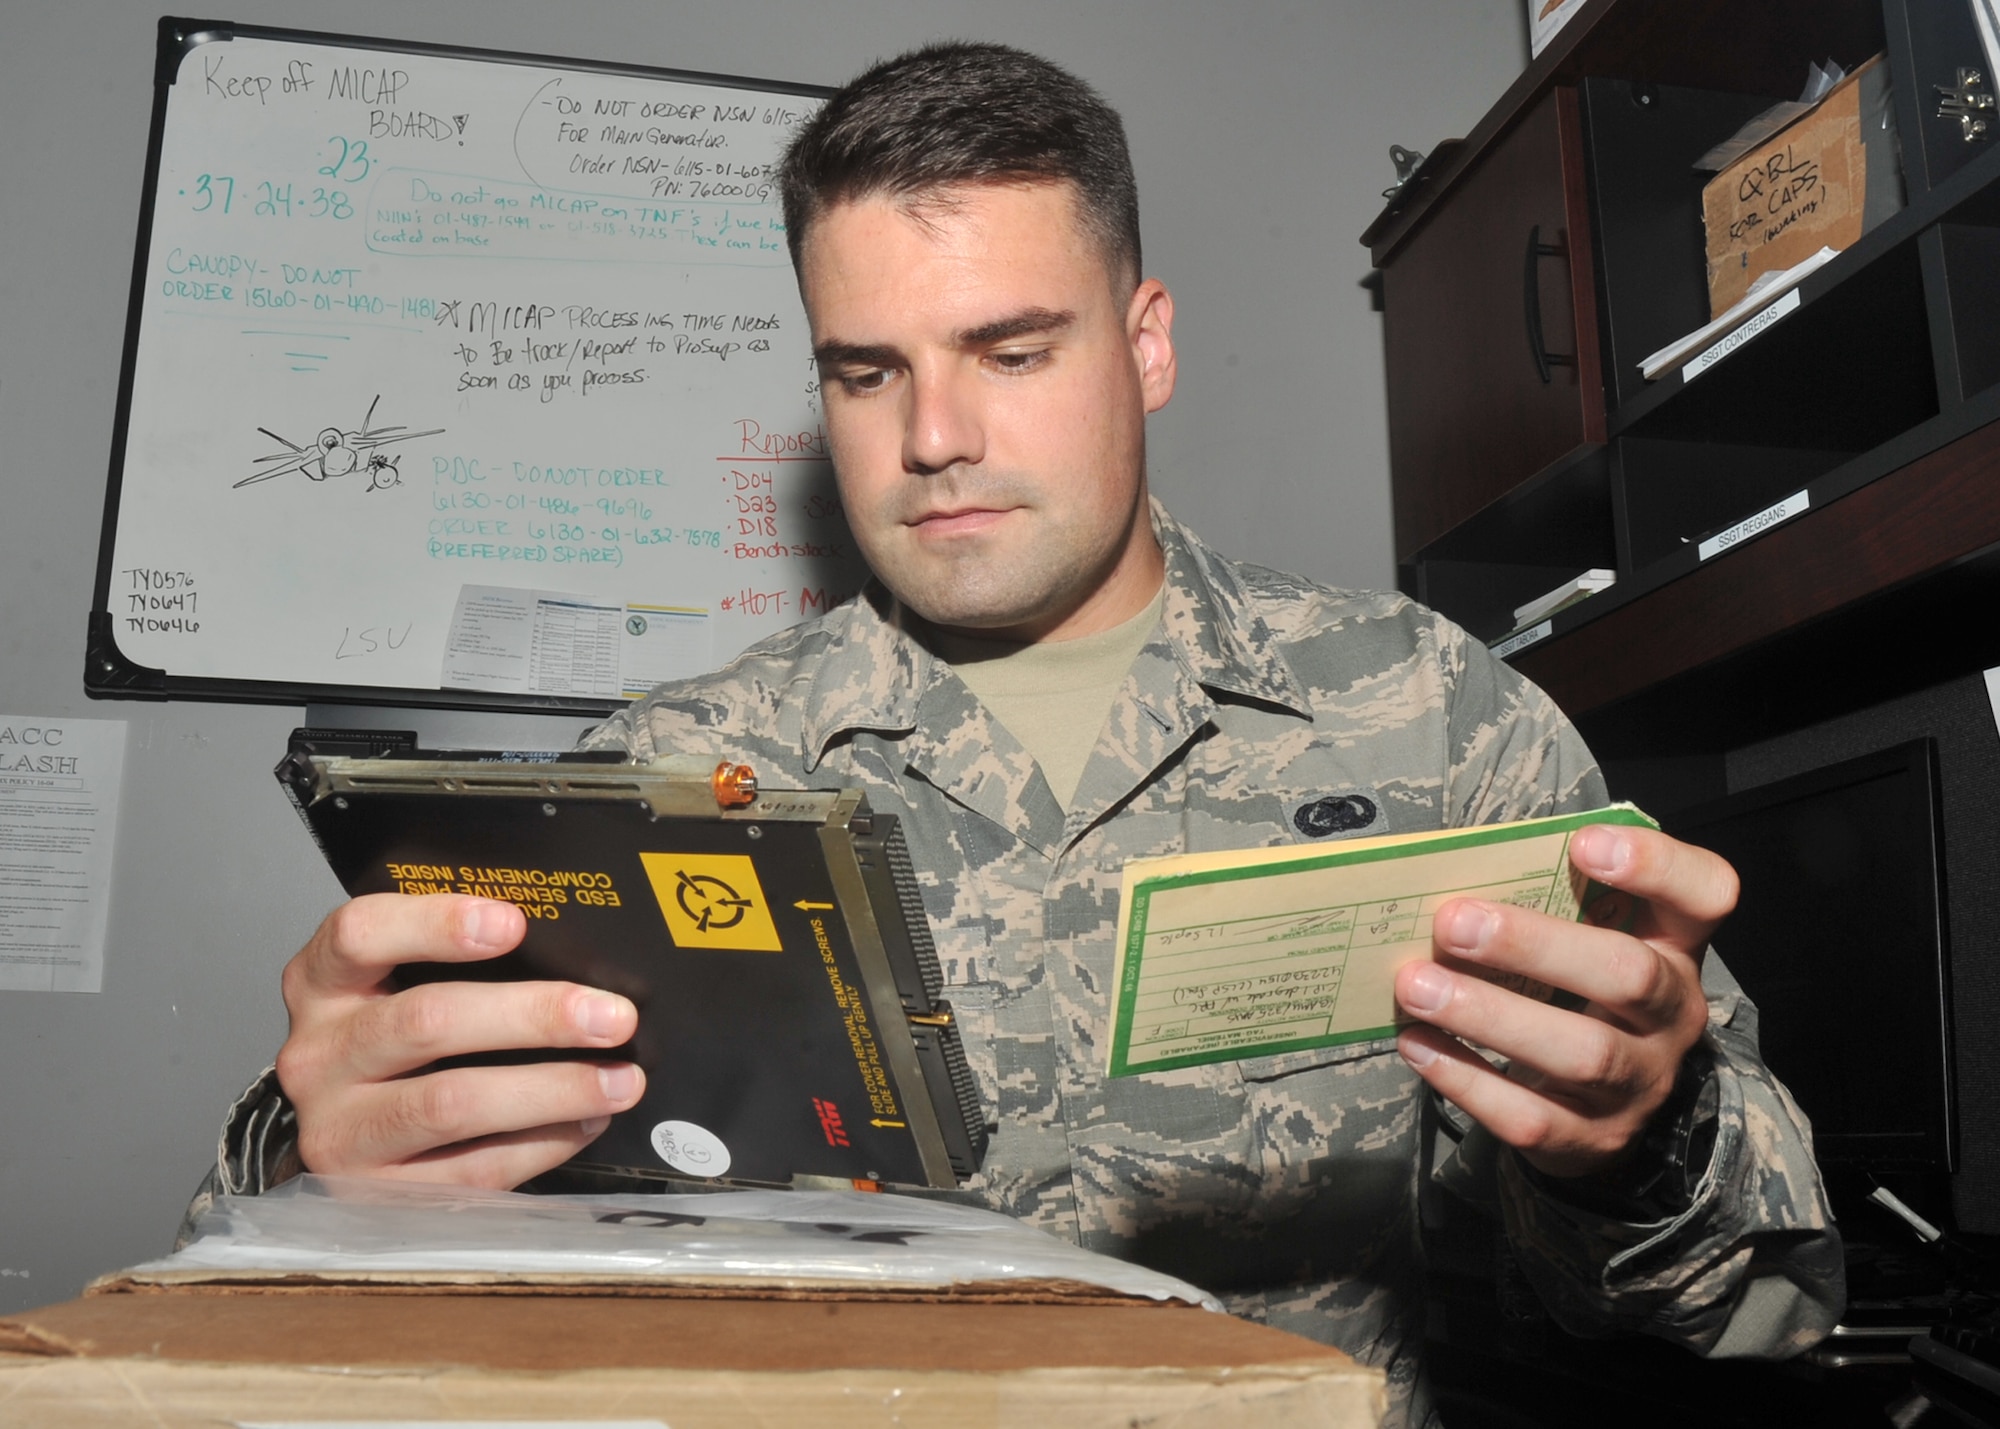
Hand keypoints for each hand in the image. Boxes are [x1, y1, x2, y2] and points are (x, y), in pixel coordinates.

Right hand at [275, 893, 646, 1186]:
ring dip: (552, 1089)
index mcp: (323, 983)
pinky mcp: (370, 1194)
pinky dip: (540, 1144)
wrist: (343, 1139)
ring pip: (451, 1103)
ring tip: (620, 1080)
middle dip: (534, 1016)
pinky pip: (470, 1169)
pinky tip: (586, 1123)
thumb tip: (577, 955)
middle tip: (613, 1017)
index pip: (360, 934)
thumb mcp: (400, 988)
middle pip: (426, 1021)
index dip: (436, 924)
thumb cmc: (395, 1045)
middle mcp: (319, 1055)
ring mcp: (337, 1130)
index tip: (513, 923)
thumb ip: (459, 964)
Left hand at [1393, 824, 1735, 1178]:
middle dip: (1535, 945)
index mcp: (1674, 944)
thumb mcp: (1584, 941)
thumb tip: (1438, 874)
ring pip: (1580, 1053)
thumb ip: (1543, 904)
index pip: (1705, 893)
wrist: (1599, 1110)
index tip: (1584, 843)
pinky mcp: (1594, 1140)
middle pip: (1629, 975)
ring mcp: (1639, 1083)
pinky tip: (1417, 1045)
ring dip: (1488, 1015)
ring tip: (1415, 986)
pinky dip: (1466, 1079)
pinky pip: (1532, 1116)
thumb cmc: (1576, 993)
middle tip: (1452, 922)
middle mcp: (1671, 1014)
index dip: (1656, 865)